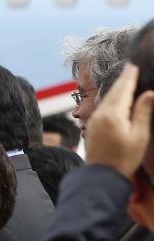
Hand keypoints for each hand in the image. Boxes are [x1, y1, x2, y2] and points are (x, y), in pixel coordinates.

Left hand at [87, 63, 153, 177]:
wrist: (101, 175)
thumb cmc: (124, 158)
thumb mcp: (139, 136)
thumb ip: (143, 112)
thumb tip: (149, 93)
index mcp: (113, 114)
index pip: (123, 90)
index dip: (129, 77)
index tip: (134, 65)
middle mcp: (100, 114)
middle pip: (113, 92)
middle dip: (122, 79)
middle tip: (130, 67)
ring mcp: (94, 121)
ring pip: (106, 99)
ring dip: (116, 88)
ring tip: (125, 79)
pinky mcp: (92, 127)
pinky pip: (103, 107)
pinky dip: (111, 99)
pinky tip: (116, 99)